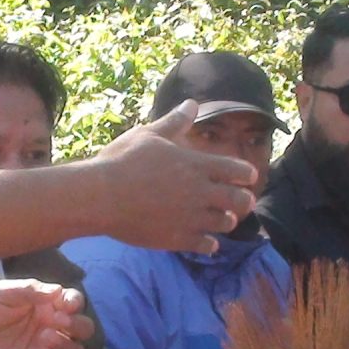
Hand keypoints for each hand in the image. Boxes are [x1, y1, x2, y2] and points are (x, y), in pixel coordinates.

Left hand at [0, 278, 91, 348]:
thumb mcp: (2, 292)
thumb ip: (30, 289)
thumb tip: (59, 290)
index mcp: (44, 304)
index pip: (73, 303)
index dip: (76, 303)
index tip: (66, 304)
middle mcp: (48, 326)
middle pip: (82, 329)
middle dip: (79, 325)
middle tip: (60, 322)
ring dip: (68, 345)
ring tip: (44, 337)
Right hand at [93, 102, 259, 252]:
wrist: (101, 197)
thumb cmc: (122, 160)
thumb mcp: (149, 135)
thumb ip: (174, 122)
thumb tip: (192, 103)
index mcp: (196, 165)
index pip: (237, 169)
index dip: (246, 173)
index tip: (247, 176)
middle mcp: (200, 192)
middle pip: (240, 200)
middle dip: (244, 200)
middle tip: (242, 201)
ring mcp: (190, 218)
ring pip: (226, 223)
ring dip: (227, 221)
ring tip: (224, 219)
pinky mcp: (177, 239)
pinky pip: (206, 246)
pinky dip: (210, 244)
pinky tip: (207, 241)